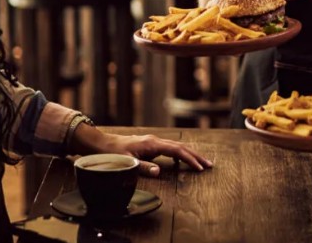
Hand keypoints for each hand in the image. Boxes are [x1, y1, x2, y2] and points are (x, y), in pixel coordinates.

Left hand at [93, 131, 213, 175]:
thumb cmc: (113, 153)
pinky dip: (180, 154)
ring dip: (190, 154)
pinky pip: (170, 149)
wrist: (102, 143)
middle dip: (196, 156)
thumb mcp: (126, 162)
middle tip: (209, 165)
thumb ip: (143, 167)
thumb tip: (159, 171)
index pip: (176, 151)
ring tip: (201, 163)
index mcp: (152, 144)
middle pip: (181, 147)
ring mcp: (154, 142)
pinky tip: (183, 160)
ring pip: (177, 147)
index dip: (189, 159)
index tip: (200, 168)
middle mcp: (155, 141)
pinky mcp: (151, 145)